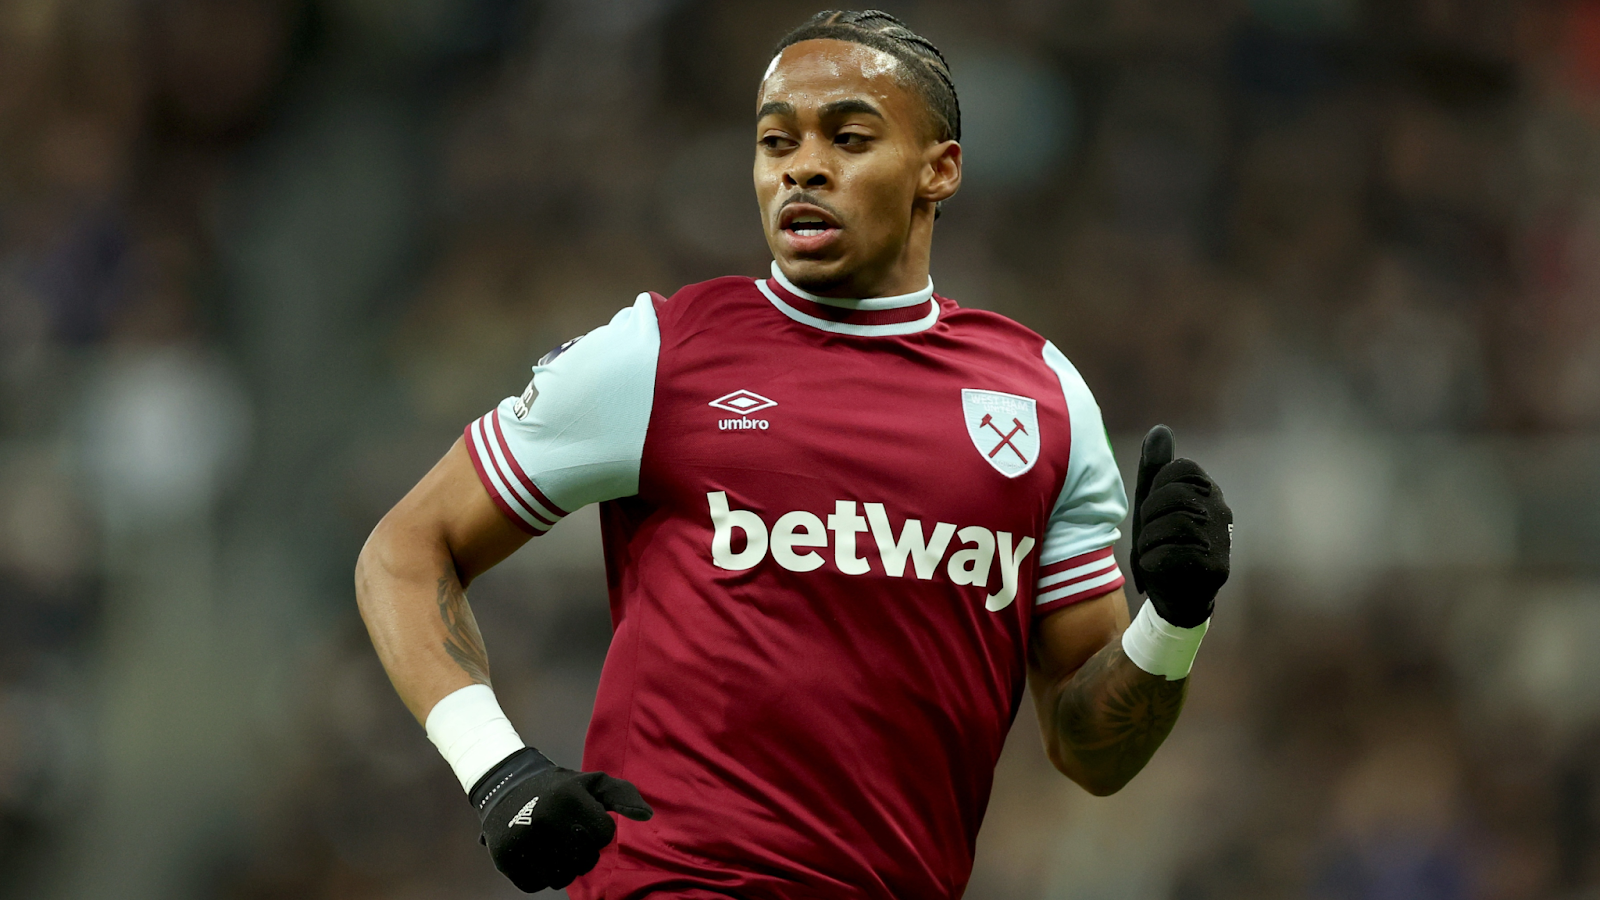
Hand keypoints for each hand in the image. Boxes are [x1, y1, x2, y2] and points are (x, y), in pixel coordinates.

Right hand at [470, 747, 653, 892]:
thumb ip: (623, 795)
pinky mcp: (505, 860)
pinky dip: (541, 875)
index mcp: (568, 799)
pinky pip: (537, 885)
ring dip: (564, 866)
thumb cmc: (560, 789)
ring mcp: (522, 842)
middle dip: (583, 850)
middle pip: (585, 860)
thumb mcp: (594, 783)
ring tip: (555, 844)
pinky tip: (537, 854)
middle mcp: (543, 820)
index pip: (604, 835)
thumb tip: (646, 816)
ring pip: (562, 878)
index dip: (599, 829)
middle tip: (570, 833)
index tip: (585, 818)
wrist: (508, 787)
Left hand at [1130, 425, 1231, 627]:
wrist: (1178, 594)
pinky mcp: (1212, 568)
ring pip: (1165, 526)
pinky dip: (1152, 562)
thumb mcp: (1155, 503)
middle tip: (1157, 534)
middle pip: (1170, 496)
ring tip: (1160, 551)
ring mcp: (1220, 539)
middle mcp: (1222, 512)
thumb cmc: (1165, 542)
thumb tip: (1160, 429)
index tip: (1158, 508)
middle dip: (1150, 516)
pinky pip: (1162, 555)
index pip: (1179, 468)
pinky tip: (1163, 568)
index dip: (1158, 488)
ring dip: (1149, 541)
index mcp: (1210, 491)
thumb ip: (1156, 469)